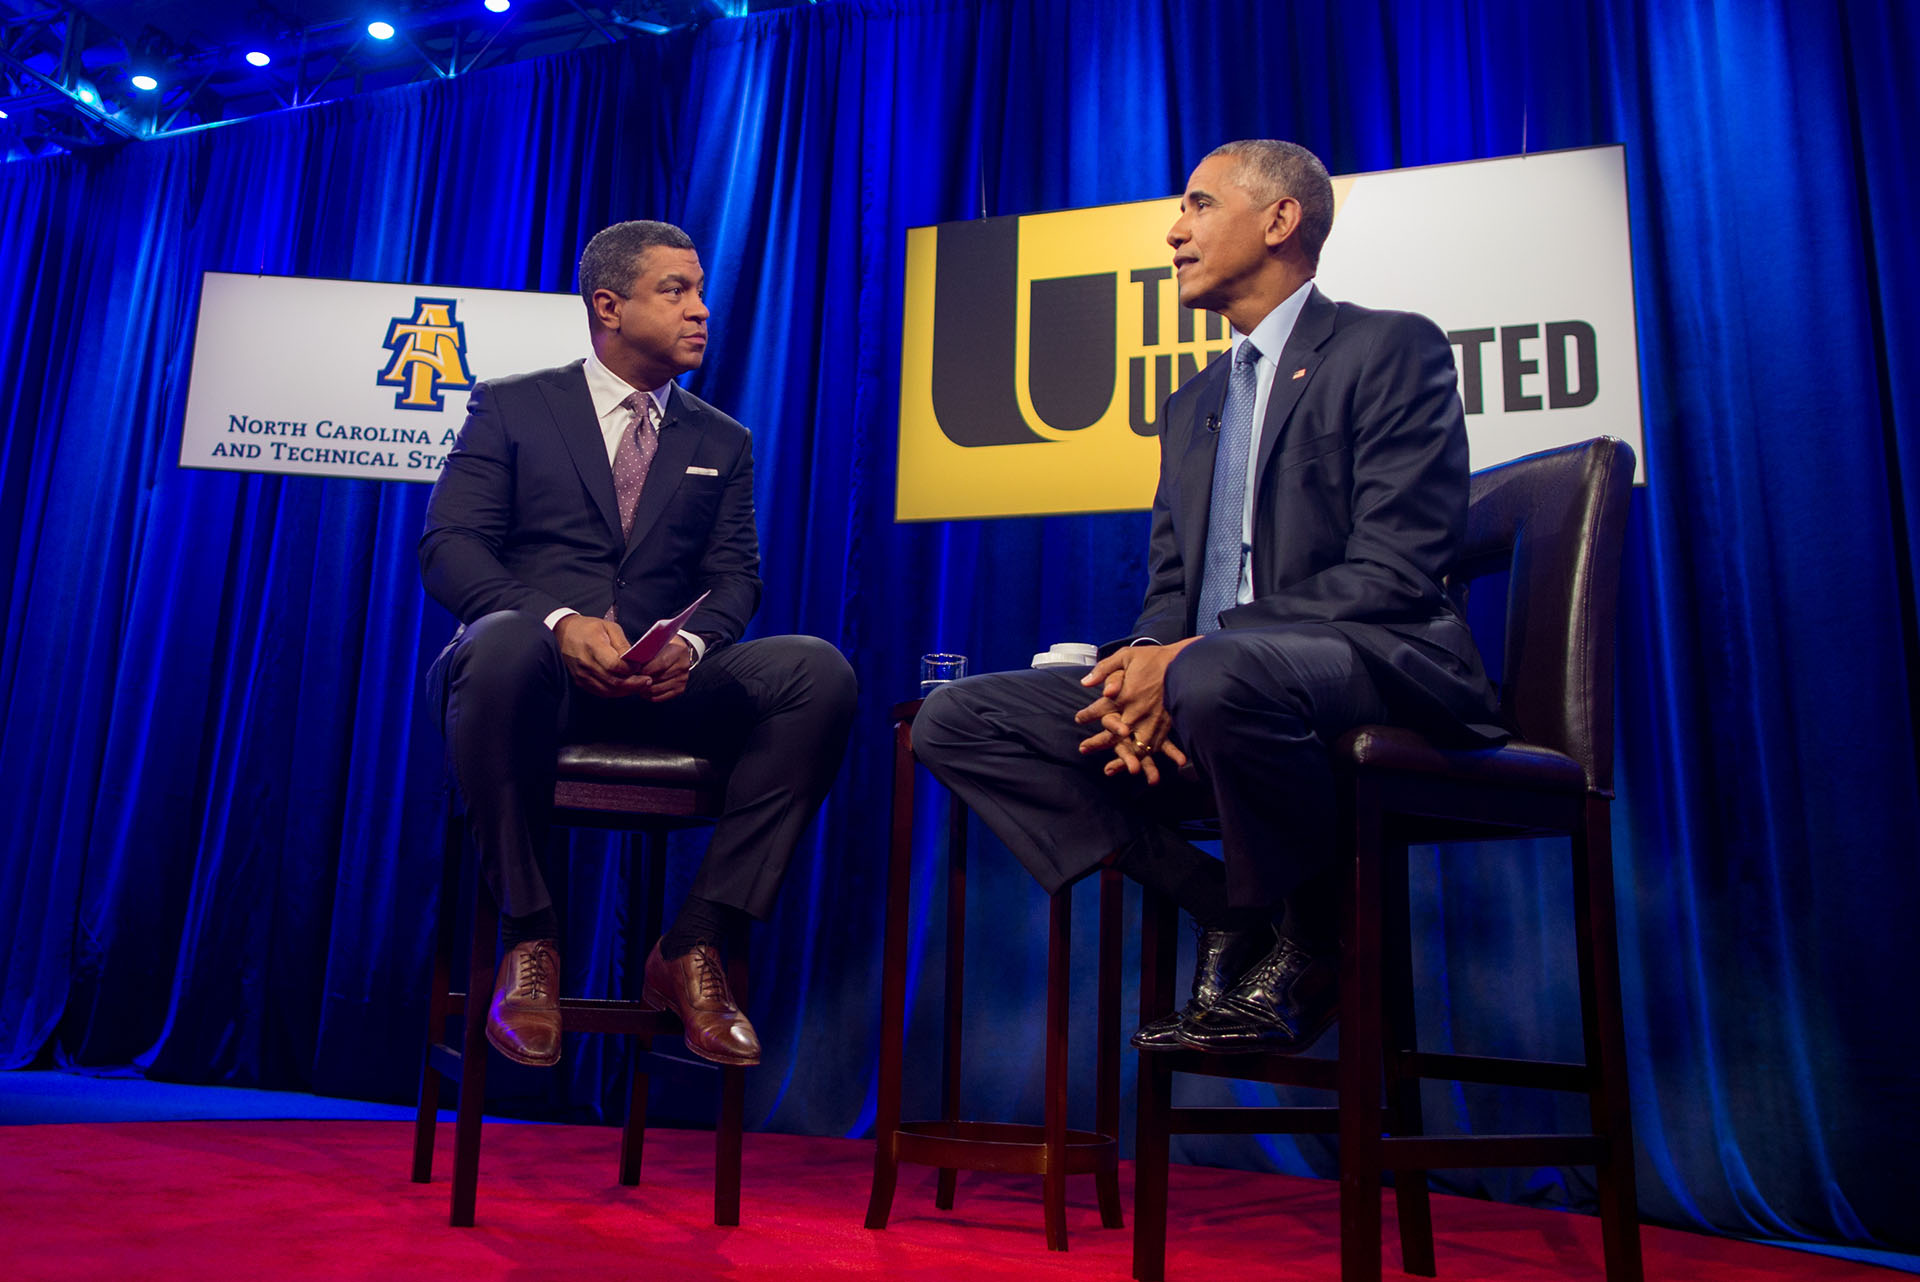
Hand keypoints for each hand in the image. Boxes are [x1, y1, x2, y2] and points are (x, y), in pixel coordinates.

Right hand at [554, 614, 650, 697]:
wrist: (565, 633)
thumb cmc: (590, 627)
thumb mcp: (609, 627)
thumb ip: (622, 644)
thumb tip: (635, 659)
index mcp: (593, 646)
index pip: (614, 665)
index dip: (630, 668)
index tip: (640, 666)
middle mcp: (586, 663)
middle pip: (613, 681)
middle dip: (633, 684)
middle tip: (647, 681)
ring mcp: (581, 675)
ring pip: (608, 690)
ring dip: (626, 690)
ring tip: (640, 685)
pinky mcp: (580, 681)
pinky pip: (601, 692)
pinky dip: (615, 692)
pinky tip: (626, 688)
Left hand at [635, 635, 693, 701]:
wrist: (678, 652)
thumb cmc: (664, 646)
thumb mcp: (658, 642)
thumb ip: (648, 650)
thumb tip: (633, 661)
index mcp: (679, 651)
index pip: (661, 664)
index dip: (646, 669)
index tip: (634, 670)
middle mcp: (683, 666)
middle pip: (658, 678)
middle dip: (642, 679)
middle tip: (632, 678)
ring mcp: (682, 679)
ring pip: (657, 689)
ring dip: (644, 689)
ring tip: (636, 684)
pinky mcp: (680, 689)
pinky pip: (661, 697)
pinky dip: (650, 696)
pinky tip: (643, 690)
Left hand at [1072, 639, 1197, 783]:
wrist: (1184, 661)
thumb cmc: (1153, 658)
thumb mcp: (1126, 656)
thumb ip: (1104, 669)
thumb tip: (1086, 682)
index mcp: (1125, 695)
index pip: (1100, 709)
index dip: (1087, 715)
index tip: (1078, 718)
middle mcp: (1137, 712)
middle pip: (1114, 734)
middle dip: (1097, 743)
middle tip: (1083, 749)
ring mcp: (1152, 721)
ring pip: (1135, 747)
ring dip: (1122, 759)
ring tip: (1109, 769)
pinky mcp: (1166, 724)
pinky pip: (1155, 745)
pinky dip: (1146, 756)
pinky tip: (1140, 764)